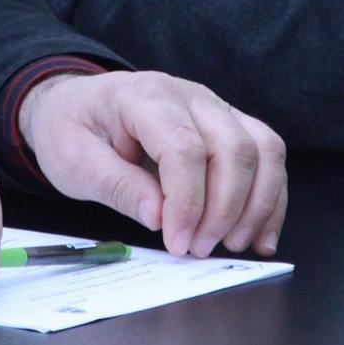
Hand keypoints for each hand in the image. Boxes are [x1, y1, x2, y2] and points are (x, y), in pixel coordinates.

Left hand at [17, 70, 286, 258]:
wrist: (75, 104)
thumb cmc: (72, 128)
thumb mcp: (73, 161)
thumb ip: (116, 186)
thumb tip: (160, 217)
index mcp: (145, 96)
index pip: (185, 148)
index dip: (188, 202)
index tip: (178, 243)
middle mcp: (190, 95)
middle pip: (233, 148)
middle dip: (224, 209)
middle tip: (198, 248)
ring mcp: (215, 107)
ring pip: (263, 149)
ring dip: (257, 204)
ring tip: (231, 244)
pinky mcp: (230, 125)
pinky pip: (268, 155)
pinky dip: (271, 198)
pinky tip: (259, 235)